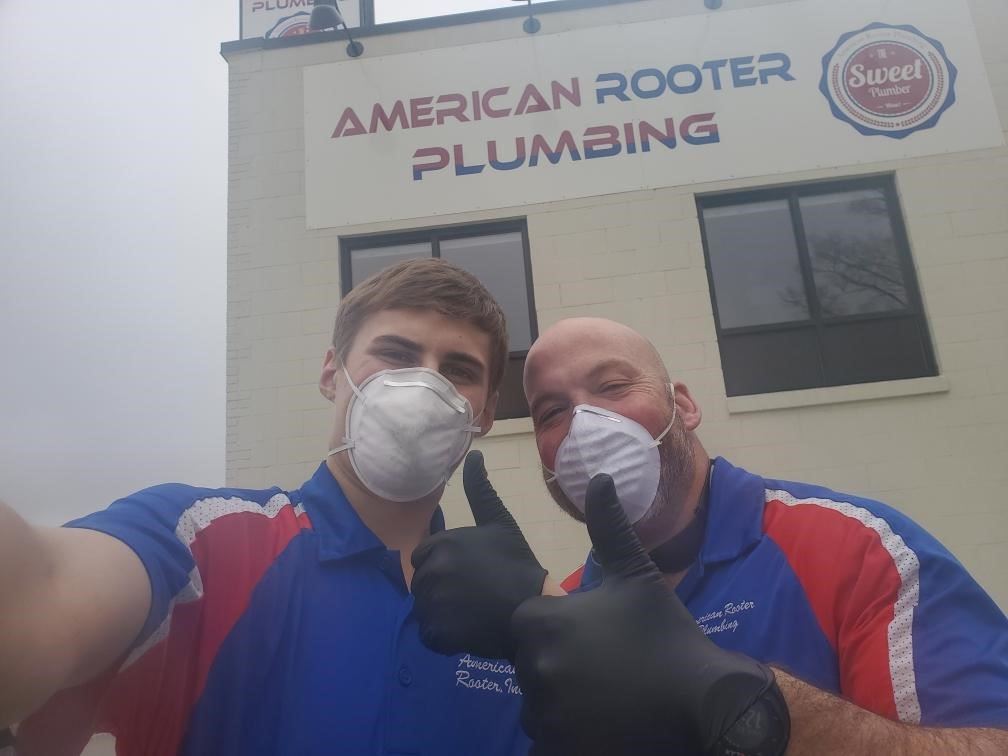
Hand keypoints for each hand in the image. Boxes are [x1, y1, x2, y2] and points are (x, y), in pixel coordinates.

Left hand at [411, 450, 547, 659]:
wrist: (535, 606)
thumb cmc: (518, 563)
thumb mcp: (499, 521)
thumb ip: (480, 489)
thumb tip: (474, 453)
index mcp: (443, 543)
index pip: (423, 556)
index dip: (442, 565)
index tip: (466, 573)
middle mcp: (433, 571)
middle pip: (421, 583)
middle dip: (440, 588)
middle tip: (471, 594)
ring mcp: (434, 604)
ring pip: (423, 608)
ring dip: (441, 612)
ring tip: (470, 612)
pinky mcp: (438, 633)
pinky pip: (428, 634)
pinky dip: (442, 636)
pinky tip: (465, 630)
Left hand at [511, 474, 775, 755]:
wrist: (703, 700)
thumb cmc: (666, 633)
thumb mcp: (637, 575)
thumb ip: (609, 527)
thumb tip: (599, 476)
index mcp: (542, 622)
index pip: (527, 625)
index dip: (559, 630)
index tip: (594, 636)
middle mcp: (534, 666)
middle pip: (531, 664)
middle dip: (558, 665)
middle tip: (604, 667)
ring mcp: (545, 712)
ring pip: (538, 701)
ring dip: (561, 699)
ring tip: (607, 694)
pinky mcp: (558, 746)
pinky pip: (548, 736)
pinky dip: (568, 732)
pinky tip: (603, 722)